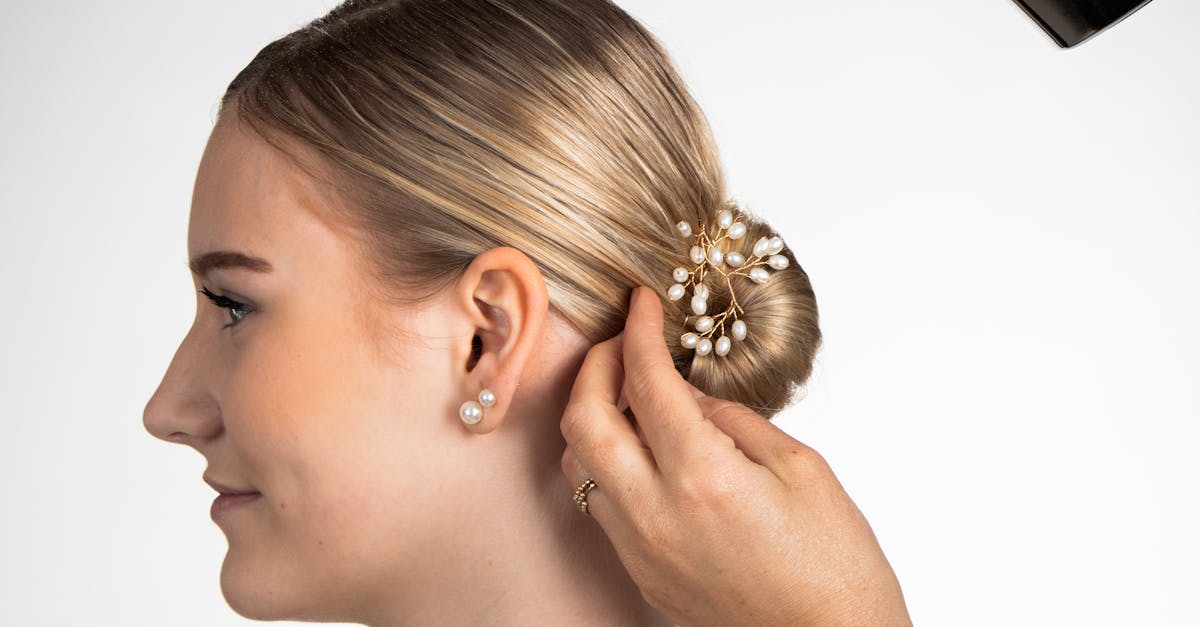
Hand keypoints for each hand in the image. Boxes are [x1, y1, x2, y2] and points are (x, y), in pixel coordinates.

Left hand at [560, 286, 911, 625]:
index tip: (640, 305)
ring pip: (578, 464)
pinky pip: (599, 505)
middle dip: (594, 366)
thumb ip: (731, 420)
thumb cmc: (834, 565)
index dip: (638, 332)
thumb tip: (683, 389)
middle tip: (621, 342)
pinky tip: (639, 449)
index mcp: (703, 478)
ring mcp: (640, 549)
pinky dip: (605, 463)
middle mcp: (656, 515)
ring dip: (592, 416)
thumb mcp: (799, 468)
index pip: (646, 383)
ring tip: (627, 393)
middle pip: (583, 420)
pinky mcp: (641, 573)